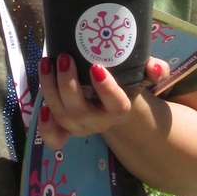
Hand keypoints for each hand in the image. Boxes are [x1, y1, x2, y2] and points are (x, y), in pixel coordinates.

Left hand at [36, 53, 169, 149]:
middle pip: (81, 111)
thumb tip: (156, 69)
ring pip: (63, 116)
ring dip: (50, 90)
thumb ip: (155, 69)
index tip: (96, 66)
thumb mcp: (141, 72)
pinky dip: (45, 125)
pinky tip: (40, 105)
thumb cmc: (125, 81)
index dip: (106, 89)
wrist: (113, 100)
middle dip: (68, 85)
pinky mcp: (65, 128)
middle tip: (64, 57)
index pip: (116, 105)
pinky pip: (54, 137)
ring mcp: (81, 126)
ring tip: (46, 63)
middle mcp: (100, 122)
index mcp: (120, 109)